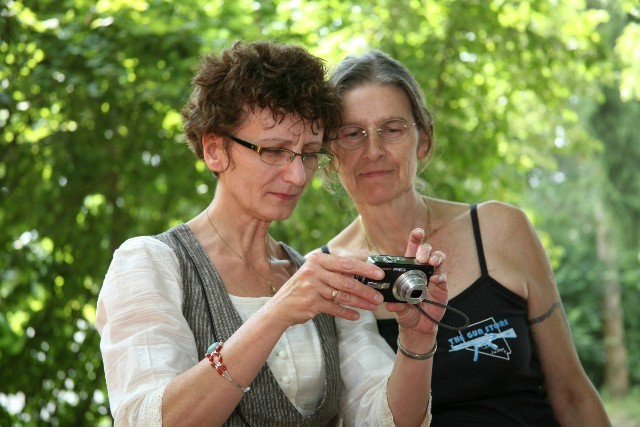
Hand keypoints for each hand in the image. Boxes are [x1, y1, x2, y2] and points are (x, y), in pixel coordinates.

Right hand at [265, 253, 385, 327]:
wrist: (280, 307)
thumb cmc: (301, 289)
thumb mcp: (314, 273)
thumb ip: (334, 272)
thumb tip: (362, 274)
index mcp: (317, 260)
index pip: (347, 263)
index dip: (365, 269)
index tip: (379, 274)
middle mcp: (314, 271)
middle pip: (347, 280)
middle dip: (366, 290)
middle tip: (379, 296)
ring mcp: (312, 287)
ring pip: (343, 295)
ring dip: (360, 302)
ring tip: (372, 307)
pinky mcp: (311, 303)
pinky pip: (335, 308)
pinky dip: (347, 313)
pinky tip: (356, 316)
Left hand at [386, 228, 447, 335]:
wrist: (418, 326)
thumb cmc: (406, 312)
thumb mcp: (399, 308)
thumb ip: (396, 305)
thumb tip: (390, 305)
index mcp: (409, 268)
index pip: (412, 249)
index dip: (415, 239)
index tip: (418, 233)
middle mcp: (422, 269)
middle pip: (427, 251)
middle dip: (425, 249)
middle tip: (421, 258)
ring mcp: (433, 277)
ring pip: (439, 259)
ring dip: (436, 258)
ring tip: (432, 262)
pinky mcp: (442, 287)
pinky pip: (443, 277)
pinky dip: (440, 277)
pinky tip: (435, 280)